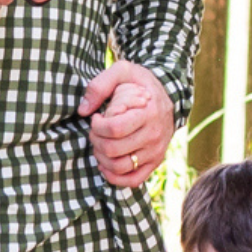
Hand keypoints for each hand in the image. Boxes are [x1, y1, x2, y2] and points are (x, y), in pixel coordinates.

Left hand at [80, 62, 176, 189]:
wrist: (168, 95)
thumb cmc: (140, 83)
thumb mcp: (122, 71)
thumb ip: (100, 85)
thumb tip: (83, 110)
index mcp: (148, 112)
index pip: (114, 129)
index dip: (97, 125)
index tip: (96, 117)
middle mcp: (154, 135)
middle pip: (113, 149)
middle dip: (96, 139)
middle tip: (96, 130)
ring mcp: (156, 151)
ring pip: (119, 167)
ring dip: (101, 157)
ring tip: (101, 143)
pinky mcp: (155, 162)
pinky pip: (133, 180)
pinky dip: (114, 177)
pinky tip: (106, 163)